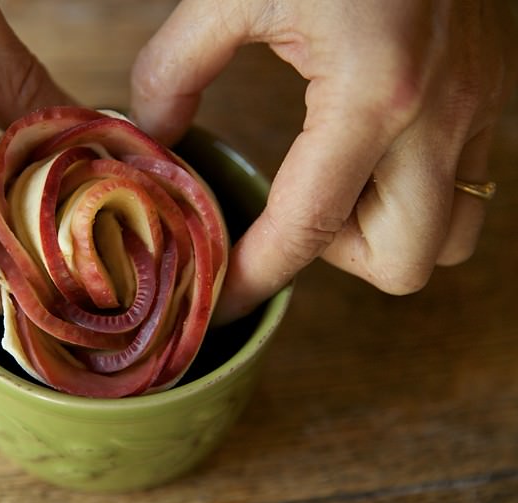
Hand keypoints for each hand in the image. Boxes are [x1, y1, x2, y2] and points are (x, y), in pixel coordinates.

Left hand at [130, 0, 516, 323]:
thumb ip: (177, 66)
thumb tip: (153, 133)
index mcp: (372, 95)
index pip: (308, 229)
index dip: (254, 278)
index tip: (218, 300)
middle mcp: (438, 119)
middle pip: (402, 266)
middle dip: (337, 260)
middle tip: (295, 212)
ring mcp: (476, 111)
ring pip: (448, 239)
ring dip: (383, 234)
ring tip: (334, 183)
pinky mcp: (490, 97)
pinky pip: (466, 190)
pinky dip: (413, 198)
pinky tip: (370, 155)